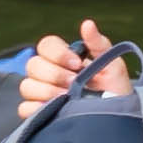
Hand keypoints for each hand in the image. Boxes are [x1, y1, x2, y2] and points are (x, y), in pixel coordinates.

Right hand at [14, 21, 129, 115]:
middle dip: (54, 74)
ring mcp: (41, 94)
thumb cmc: (116, 90)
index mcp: (64, 58)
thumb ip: (98, 44)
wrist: (118, 119)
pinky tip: (55, 110)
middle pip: (33, 64)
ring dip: (47, 90)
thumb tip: (87, 24)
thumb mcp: (112, 65)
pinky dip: (37, 108)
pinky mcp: (38, 114)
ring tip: (67, 98)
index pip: (46, 45)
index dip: (58, 53)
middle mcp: (49, 74)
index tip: (77, 64)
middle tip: (73, 84)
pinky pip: (25, 108)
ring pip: (27, 85)